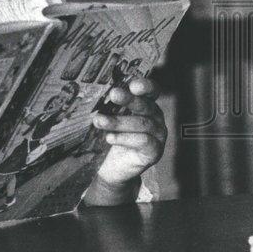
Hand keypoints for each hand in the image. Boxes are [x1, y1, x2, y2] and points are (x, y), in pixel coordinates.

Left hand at [87, 77, 166, 204]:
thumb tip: (94, 92)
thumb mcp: (109, 117)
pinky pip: (143, 141)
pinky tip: (110, 138)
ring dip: (118, 121)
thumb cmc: (110, 136)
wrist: (112, 167)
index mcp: (146, 105)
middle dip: (129, 99)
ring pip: (142, 124)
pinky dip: (124, 138)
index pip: (151, 91)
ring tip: (99, 121)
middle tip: (113, 94)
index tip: (133, 84)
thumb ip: (109, 105)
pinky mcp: (155, 151)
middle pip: (146, 105)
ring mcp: (158, 135)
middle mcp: (156, 117)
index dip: (145, 86)